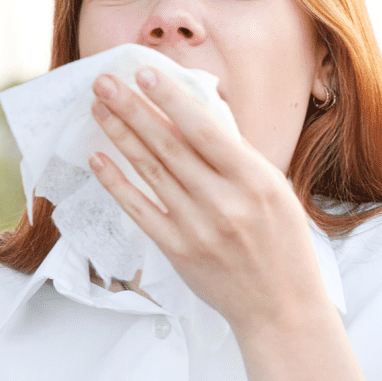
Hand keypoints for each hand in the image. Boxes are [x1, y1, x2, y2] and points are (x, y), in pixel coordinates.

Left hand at [87, 66, 328, 331]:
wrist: (283, 308)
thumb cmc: (281, 243)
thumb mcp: (274, 190)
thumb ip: (235, 156)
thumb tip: (192, 113)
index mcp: (256, 181)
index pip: (205, 130)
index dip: (171, 99)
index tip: (144, 73)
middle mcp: (225, 202)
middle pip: (169, 145)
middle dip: (133, 108)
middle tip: (105, 82)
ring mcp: (198, 228)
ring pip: (150, 172)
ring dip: (120, 136)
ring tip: (99, 108)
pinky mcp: (178, 250)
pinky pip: (139, 210)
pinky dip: (117, 183)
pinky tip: (98, 159)